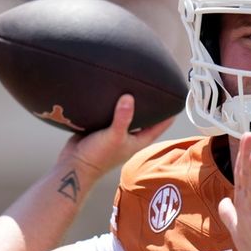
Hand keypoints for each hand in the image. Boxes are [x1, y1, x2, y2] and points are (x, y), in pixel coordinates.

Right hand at [57, 94, 174, 179]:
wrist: (73, 165)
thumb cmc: (97, 157)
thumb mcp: (114, 136)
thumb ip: (122, 118)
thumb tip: (128, 98)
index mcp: (139, 140)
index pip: (161, 125)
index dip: (170, 113)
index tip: (177, 98)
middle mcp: (130, 136)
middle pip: (146, 117)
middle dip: (151, 104)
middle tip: (156, 85)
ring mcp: (117, 132)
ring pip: (128, 114)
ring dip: (132, 103)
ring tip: (136, 84)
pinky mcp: (102, 128)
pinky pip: (112, 113)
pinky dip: (114, 105)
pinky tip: (114, 91)